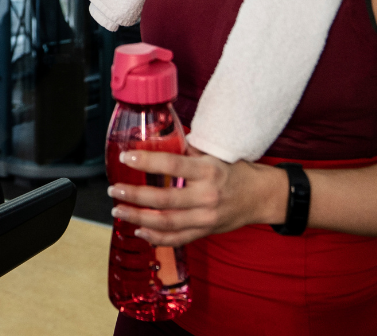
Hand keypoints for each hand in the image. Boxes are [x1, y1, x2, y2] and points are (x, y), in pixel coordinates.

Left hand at [107, 147, 286, 246]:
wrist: (261, 197)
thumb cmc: (235, 171)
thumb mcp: (214, 154)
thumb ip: (187, 150)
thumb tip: (157, 138)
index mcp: (208, 171)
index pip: (172, 165)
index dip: (146, 162)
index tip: (125, 157)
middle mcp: (206, 196)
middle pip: (164, 199)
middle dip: (135, 195)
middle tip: (114, 189)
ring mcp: (206, 217)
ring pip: (166, 222)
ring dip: (138, 217)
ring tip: (119, 209)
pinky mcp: (206, 232)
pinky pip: (177, 239)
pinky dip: (156, 237)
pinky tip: (139, 232)